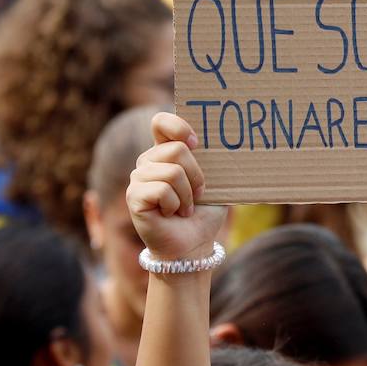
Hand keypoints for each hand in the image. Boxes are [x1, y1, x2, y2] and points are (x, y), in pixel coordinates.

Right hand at [128, 112, 226, 260]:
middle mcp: (148, 161)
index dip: (178, 126)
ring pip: (172, 172)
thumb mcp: (215, 181)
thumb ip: (214, 159)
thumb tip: (233, 139)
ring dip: (188, 195)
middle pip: (177, 149)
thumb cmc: (205, 212)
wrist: (193, 243)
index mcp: (165, 152)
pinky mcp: (134, 196)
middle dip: (197, 175)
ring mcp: (138, 178)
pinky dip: (176, 205)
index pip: (160, 122)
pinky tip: (171, 214)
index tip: (197, 143)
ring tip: (184, 207)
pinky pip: (162, 190)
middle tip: (197, 195)